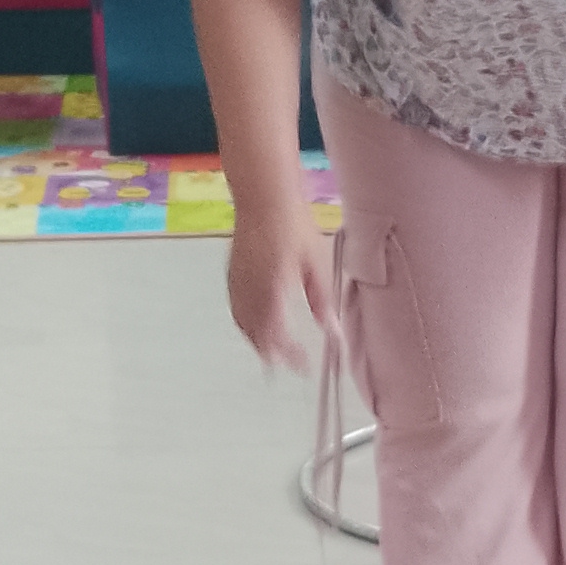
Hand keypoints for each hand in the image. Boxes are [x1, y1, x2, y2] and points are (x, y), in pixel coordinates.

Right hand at [226, 189, 332, 373]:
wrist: (265, 198)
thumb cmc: (292, 224)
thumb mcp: (317, 264)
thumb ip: (322, 301)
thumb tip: (332, 330)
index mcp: (272, 292)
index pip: (279, 337)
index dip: (291, 355)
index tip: (303, 366)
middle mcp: (249, 292)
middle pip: (257, 336)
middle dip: (272, 353)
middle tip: (288, 364)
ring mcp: (237, 284)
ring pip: (243, 324)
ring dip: (257, 342)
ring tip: (271, 353)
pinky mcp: (232, 275)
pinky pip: (236, 309)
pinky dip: (245, 324)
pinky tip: (255, 324)